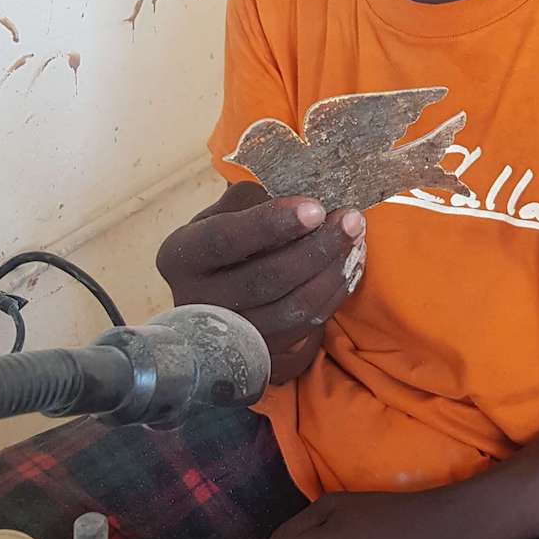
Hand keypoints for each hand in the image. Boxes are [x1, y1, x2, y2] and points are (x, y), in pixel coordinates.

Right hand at [156, 182, 365, 384]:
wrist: (219, 294)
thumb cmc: (226, 242)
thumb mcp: (224, 212)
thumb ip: (252, 198)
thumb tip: (300, 186)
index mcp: (181, 256)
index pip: (225, 239)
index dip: (270, 223)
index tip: (315, 207)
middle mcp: (197, 300)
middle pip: (265, 278)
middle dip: (317, 247)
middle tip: (351, 220)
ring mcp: (231, 333)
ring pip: (292, 308)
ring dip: (333, 272)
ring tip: (357, 240)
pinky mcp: (262, 351)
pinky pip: (307, 326)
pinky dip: (335, 294)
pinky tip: (351, 265)